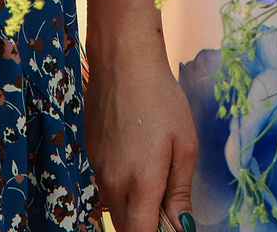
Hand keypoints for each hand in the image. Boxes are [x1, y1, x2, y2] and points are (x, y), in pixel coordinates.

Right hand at [85, 31, 198, 231]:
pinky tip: (137, 155)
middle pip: (126, 227)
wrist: (122, 62)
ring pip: (115, 207)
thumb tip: (181, 227)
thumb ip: (180, 192)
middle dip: (146, 224)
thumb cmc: (161, 99)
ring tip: (155, 173)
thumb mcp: (185, 145)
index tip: (172, 225)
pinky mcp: (91, 156)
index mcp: (141, 182)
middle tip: (168, 203)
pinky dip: (123, 185)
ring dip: (134, 206)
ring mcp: (98, 170)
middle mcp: (114, 182)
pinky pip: (107, 185)